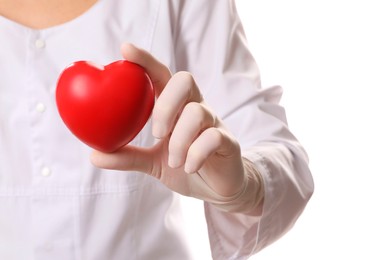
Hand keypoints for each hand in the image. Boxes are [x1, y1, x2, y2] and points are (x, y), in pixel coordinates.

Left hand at [91, 43, 251, 208]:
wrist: (217, 189)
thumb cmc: (185, 167)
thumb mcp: (153, 163)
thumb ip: (128, 156)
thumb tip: (94, 155)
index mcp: (176, 108)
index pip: (162, 75)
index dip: (146, 60)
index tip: (125, 49)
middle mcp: (196, 108)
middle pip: (184, 80)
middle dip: (166, 104)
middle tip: (156, 133)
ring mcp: (214, 123)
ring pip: (198, 111)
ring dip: (180, 139)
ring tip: (174, 162)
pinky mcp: (228, 142)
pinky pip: (213, 137)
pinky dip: (196, 154)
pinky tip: (189, 168)